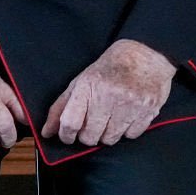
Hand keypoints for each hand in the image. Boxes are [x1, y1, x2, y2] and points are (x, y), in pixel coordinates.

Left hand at [42, 39, 175, 145]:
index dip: (65, 135)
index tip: (67, 136)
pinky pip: (130, 136)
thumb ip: (62, 107)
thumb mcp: (81, 81)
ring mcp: (131, 104)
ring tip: (109, 119)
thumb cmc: (109, 69)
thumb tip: (47, 132)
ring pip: (110, 139)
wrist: (144, 55)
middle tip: (91, 125)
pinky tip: (126, 116)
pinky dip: (126, 131)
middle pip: (90, 136)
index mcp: (89, 85)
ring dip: (106, 134)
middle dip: (87, 135)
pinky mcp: (148, 110)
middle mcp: (109, 95)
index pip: (70, 122)